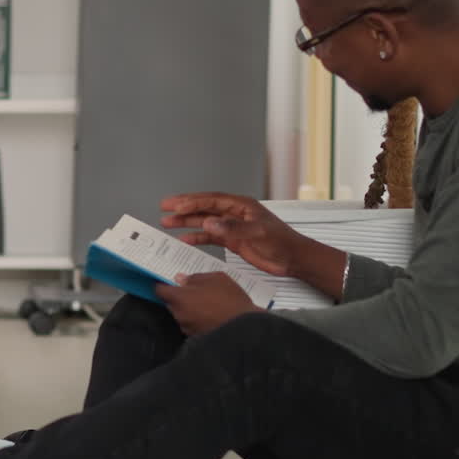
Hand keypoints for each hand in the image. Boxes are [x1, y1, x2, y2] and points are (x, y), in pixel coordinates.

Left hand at [155, 272, 256, 335]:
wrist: (245, 327)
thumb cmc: (231, 301)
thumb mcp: (217, 278)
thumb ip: (196, 277)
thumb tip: (182, 279)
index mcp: (180, 297)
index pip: (160, 290)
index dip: (163, 284)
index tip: (167, 281)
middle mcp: (179, 314)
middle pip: (171, 303)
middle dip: (180, 297)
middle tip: (194, 291)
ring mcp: (187, 328)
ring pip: (182, 314)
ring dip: (189, 309)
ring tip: (207, 304)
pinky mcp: (195, 338)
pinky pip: (192, 324)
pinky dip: (197, 320)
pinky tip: (211, 315)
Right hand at [161, 192, 301, 277]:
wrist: (293, 258)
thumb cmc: (281, 242)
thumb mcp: (258, 233)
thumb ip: (233, 229)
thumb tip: (210, 223)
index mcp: (241, 206)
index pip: (212, 200)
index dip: (193, 202)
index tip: (176, 205)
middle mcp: (234, 214)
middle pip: (204, 207)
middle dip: (184, 207)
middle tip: (165, 207)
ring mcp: (233, 227)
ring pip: (204, 221)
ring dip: (187, 222)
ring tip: (167, 223)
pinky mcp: (233, 241)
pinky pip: (210, 237)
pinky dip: (197, 237)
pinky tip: (184, 239)